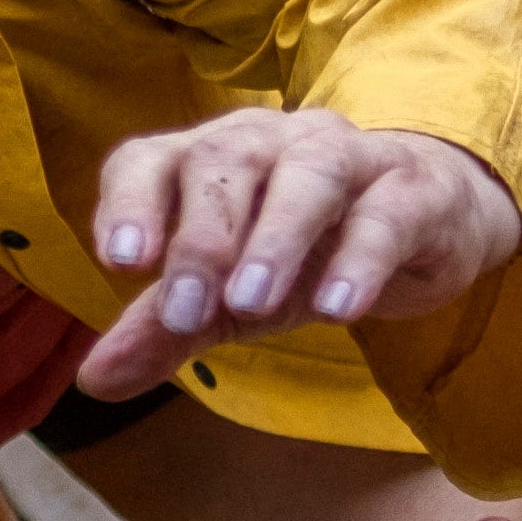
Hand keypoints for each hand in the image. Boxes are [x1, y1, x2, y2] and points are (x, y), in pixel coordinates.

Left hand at [78, 110, 521, 395]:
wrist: (428, 222)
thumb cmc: (307, 253)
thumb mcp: (230, 298)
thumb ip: (166, 329)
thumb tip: (93, 379)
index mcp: (211, 158)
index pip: (152, 158)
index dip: (131, 203)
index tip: (122, 262)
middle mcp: (274, 141)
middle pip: (224, 161)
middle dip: (201, 237)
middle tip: (186, 312)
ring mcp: (349, 157)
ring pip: (308, 174)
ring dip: (275, 237)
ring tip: (252, 303)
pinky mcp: (414, 189)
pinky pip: (385, 212)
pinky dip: (359, 258)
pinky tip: (338, 307)